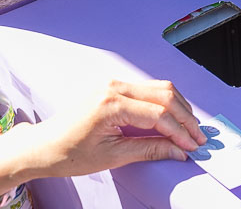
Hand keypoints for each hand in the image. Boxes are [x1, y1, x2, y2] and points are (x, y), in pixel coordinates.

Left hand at [16, 79, 206, 178]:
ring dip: (179, 108)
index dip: (180, 131)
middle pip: (165, 95)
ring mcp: (114, 84)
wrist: (43, 146)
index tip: (192, 146)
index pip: (159, 114)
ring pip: (160, 88)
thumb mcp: (112, 156)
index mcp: (111, 104)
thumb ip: (150, 150)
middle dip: (186, 117)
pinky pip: (149, 90)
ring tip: (190, 129)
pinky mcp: (115, 87)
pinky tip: (173, 118)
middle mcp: (114, 87)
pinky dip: (166, 103)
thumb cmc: (68, 153)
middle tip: (198, 136)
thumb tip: (178, 150)